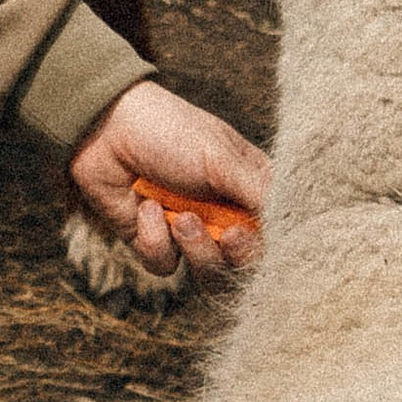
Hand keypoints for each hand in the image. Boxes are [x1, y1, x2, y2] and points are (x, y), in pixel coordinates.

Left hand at [69, 79, 269, 282]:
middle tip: (226, 235)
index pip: (276, 235)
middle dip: (236, 256)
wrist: (106, 127)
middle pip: (246, 264)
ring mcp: (189, 232)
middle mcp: (223, 216)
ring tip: (181, 219)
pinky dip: (156, 239)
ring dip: (197, 250)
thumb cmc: (170, 131)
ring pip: (209, 274)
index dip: (270, 247)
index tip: (253, 235)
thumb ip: (259, 193)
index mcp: (249, 190)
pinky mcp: (154, 242)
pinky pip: (165, 265)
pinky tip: (146, 208)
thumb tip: (294, 227)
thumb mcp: (221, 158)